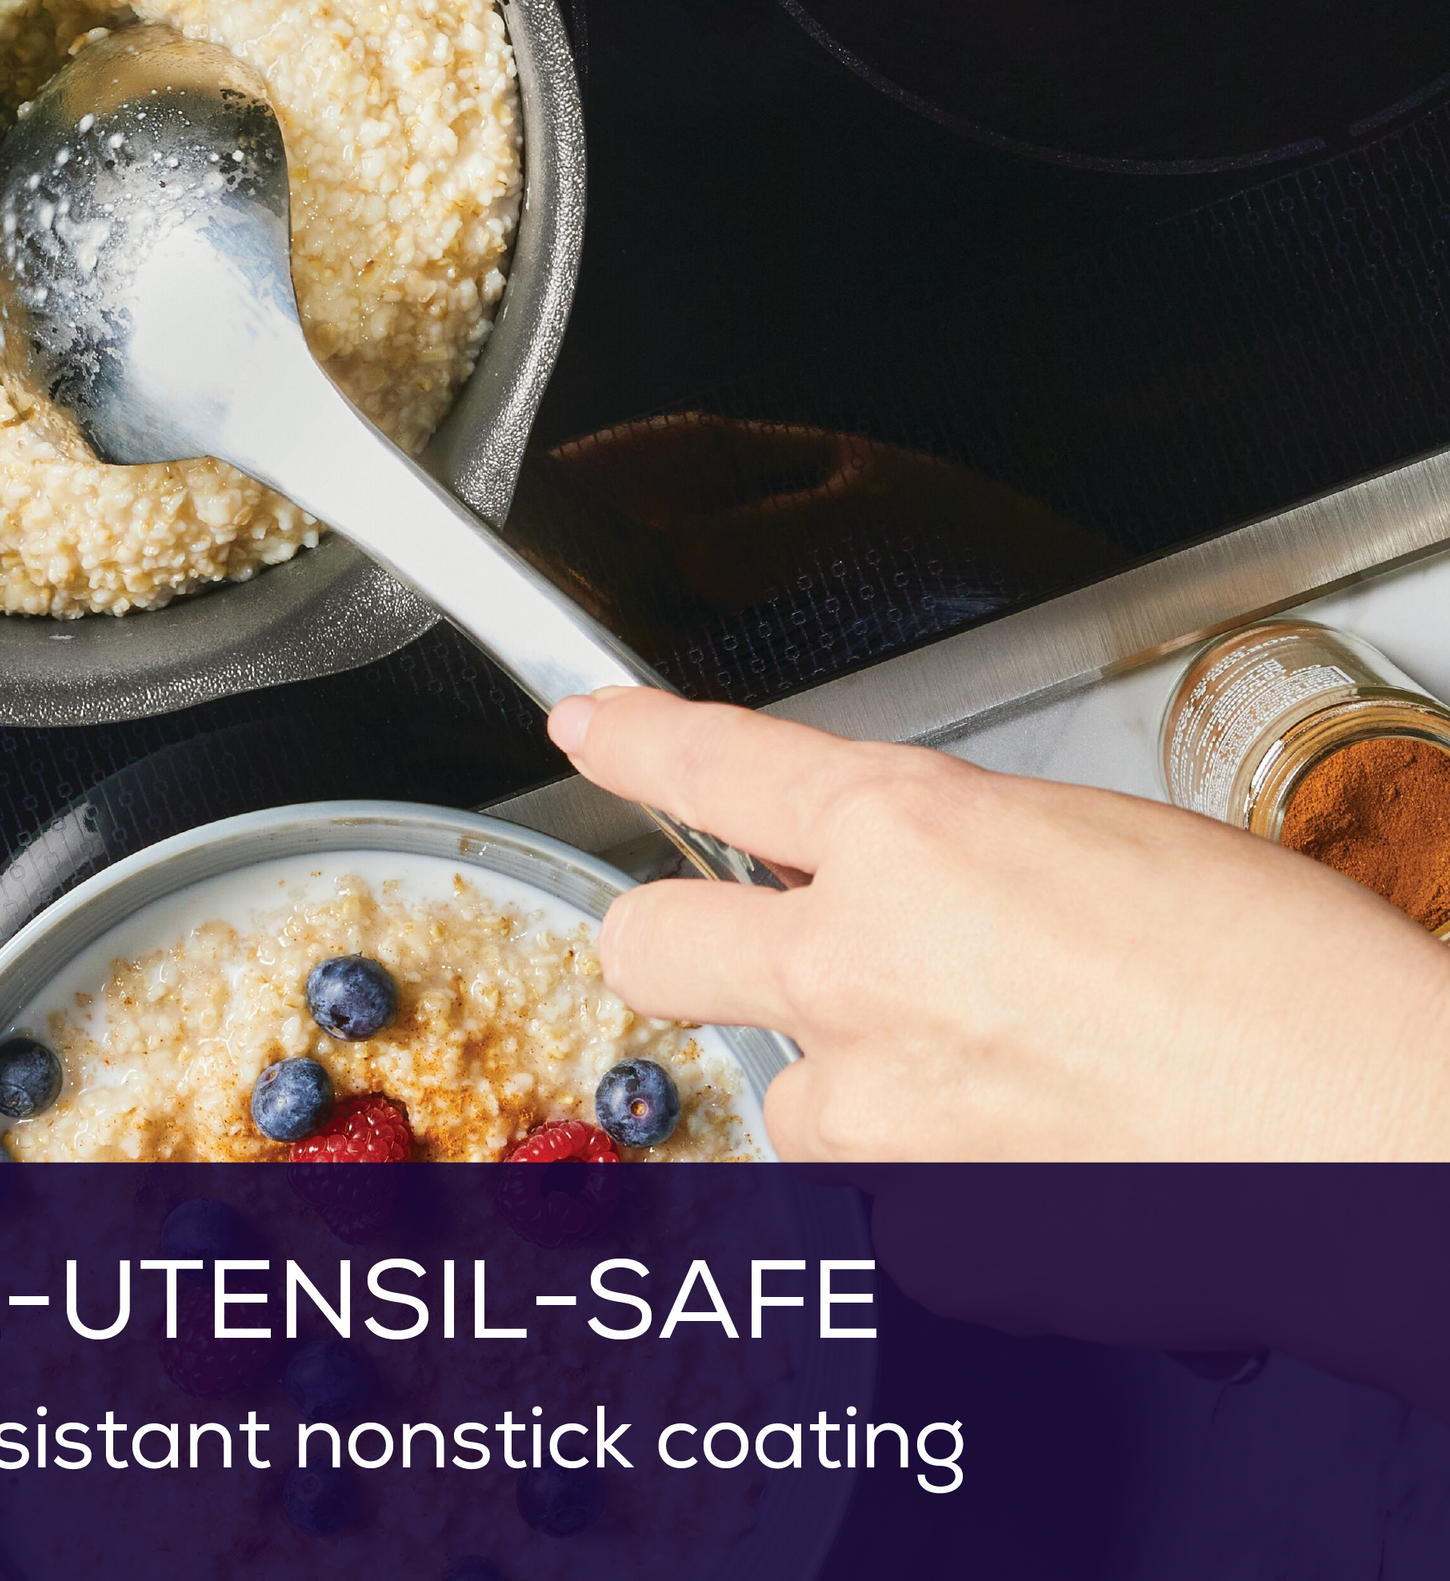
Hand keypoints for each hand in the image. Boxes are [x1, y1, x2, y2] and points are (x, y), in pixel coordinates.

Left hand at [552, 686, 1449, 1159]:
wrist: (1386, 1143)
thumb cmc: (1286, 979)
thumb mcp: (1094, 839)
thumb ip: (948, 851)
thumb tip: (892, 867)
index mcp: (912, 838)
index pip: (712, 763)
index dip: (632, 737)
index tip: (589, 726)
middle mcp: (861, 969)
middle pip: (654, 943)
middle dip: (677, 933)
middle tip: (743, 940)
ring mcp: (881, 1115)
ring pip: (791, 1090)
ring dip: (858, 1076)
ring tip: (1004, 1073)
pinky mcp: (928, 1234)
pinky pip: (893, 1194)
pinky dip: (951, 1176)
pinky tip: (1052, 1155)